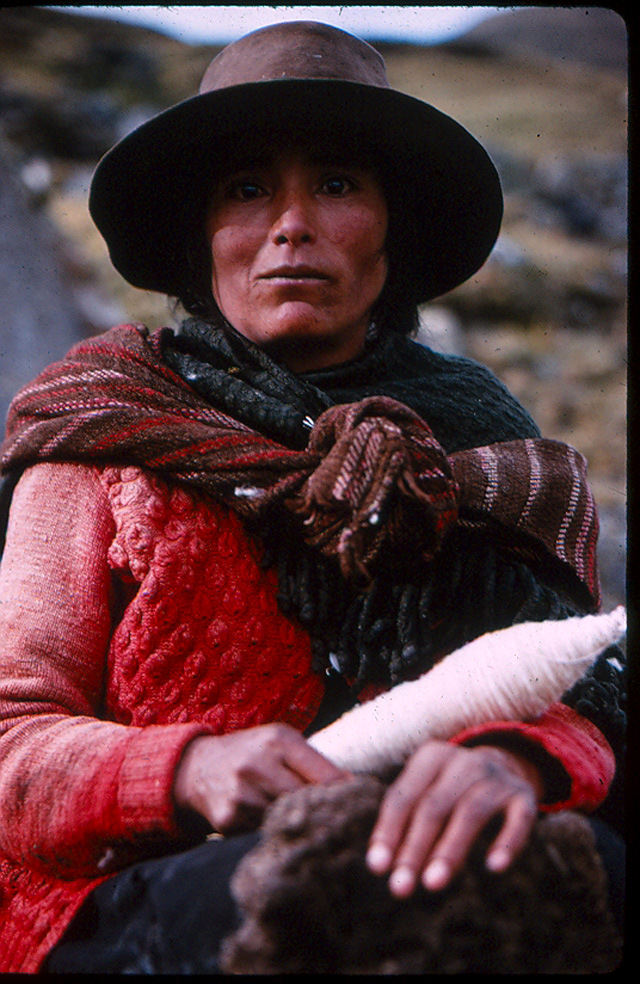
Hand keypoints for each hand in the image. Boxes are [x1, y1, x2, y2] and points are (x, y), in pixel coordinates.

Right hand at [173, 724, 347, 833]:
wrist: (199, 766)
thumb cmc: (253, 752)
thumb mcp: (281, 743)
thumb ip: (313, 761)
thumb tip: (353, 787)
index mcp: (278, 740)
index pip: (325, 774)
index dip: (346, 795)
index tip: (362, 808)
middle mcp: (258, 764)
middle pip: (308, 801)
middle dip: (325, 813)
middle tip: (342, 826)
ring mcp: (241, 793)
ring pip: (287, 820)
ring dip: (299, 825)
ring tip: (305, 824)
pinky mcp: (228, 819)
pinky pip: (263, 833)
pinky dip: (272, 832)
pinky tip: (272, 826)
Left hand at [365, 740, 541, 897]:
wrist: (506, 763)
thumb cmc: (450, 789)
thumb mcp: (425, 792)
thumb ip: (404, 823)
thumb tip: (382, 864)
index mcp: (431, 757)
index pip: (403, 797)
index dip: (389, 832)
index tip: (378, 867)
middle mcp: (463, 762)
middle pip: (434, 806)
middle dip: (415, 848)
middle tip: (401, 886)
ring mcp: (496, 777)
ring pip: (471, 813)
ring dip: (450, 849)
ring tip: (432, 883)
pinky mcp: (524, 795)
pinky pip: (519, 819)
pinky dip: (508, 841)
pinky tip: (494, 866)